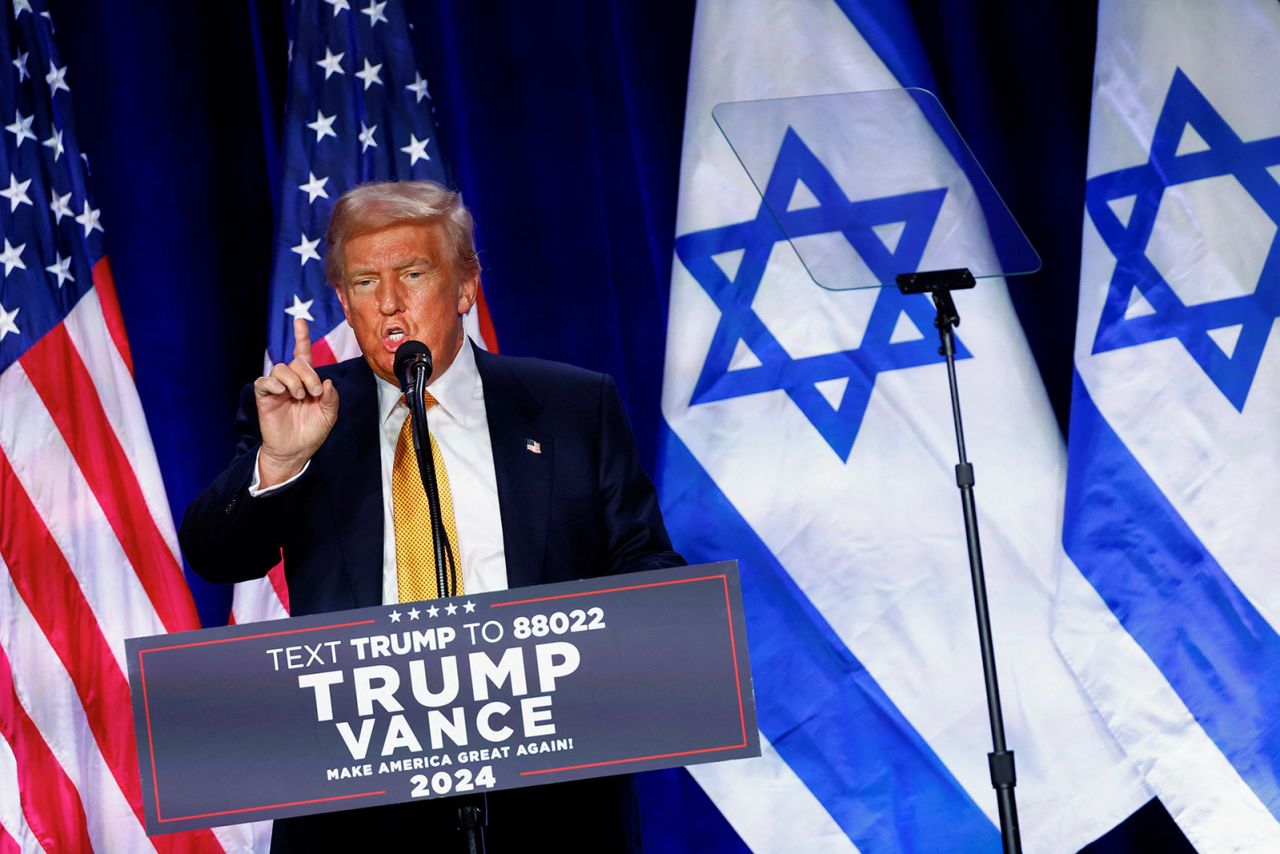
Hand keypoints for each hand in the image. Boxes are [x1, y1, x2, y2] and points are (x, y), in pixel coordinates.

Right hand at [253, 317, 339, 487]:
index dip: (301, 336)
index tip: (300, 320)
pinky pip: (264, 381)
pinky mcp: (265, 396)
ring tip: (299, 397)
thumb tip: (327, 382)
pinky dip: (275, 384)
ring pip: (280, 368)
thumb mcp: (329, 415)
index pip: (302, 354)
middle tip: (313, 393)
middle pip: (296, 362)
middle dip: (308, 374)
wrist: (295, 451)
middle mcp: (291, 381)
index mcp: (307, 381)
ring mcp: (277, 388)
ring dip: (293, 381)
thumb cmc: (311, 432)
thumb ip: (331, 398)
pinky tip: (284, 393)